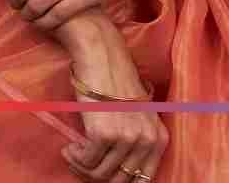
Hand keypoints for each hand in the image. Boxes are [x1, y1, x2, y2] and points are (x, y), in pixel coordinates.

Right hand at [61, 26, 167, 181]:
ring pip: (99, 174)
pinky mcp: (104, 134)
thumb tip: (118, 175)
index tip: (102, 176)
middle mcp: (147, 141)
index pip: (143, 180)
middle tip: (83, 164)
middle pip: (118, 180)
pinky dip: (74, 158)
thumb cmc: (116, 86)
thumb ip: (137, 143)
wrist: (102, 59)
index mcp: (159, 139)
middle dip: (96, 176)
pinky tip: (69, 148)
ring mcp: (126, 138)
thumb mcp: (138, 117)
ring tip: (74, 153)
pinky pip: (86, 161)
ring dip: (81, 167)